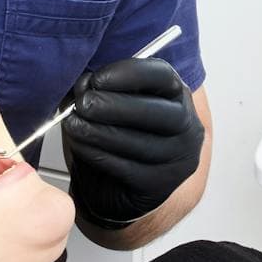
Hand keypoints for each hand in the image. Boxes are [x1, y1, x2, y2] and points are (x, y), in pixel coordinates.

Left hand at [62, 57, 203, 229]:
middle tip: (83, 104)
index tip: (97, 79)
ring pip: (139, 143)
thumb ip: (101, 90)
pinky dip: (99, 154)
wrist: (121, 187)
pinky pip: (127, 168)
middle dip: (113, 106)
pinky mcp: (160, 184)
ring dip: (100, 132)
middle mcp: (186, 125)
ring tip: (74, 125)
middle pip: (155, 111)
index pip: (162, 75)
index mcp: (177, 94)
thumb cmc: (119, 135)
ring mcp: (178, 158)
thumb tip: (83, 85)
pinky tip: (81, 145)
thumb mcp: (114, 104)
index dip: (128, 73)